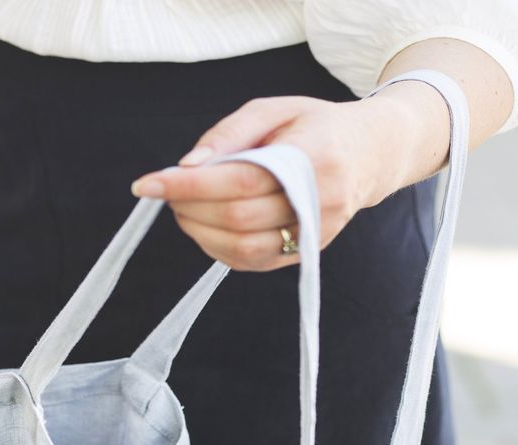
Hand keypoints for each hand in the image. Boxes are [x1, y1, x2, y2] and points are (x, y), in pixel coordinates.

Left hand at [130, 84, 448, 269]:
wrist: (369, 156)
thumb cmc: (315, 128)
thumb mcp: (275, 110)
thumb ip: (230, 133)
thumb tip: (187, 166)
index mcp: (313, 156)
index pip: (240, 179)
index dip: (189, 186)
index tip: (148, 183)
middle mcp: (319, 201)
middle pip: (237, 218)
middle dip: (189, 208)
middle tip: (167, 192)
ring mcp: (314, 235)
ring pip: (243, 248)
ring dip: (200, 232)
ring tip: (185, 209)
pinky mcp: (304, 255)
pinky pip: (251, 262)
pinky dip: (218, 248)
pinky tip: (207, 227)